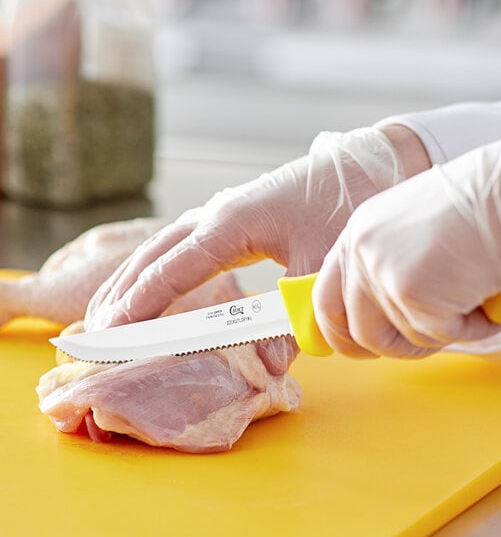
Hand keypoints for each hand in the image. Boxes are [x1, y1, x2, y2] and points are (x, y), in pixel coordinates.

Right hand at [84, 126, 427, 369]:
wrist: (369, 168)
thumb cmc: (345, 207)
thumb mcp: (320, 268)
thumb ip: (294, 321)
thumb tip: (270, 369)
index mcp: (232, 223)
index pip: (173, 268)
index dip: (141, 303)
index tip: (113, 332)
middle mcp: (218, 215)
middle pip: (155, 255)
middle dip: (124, 292)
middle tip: (95, 331)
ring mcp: (224, 215)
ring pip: (164, 248)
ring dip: (134, 279)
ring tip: (107, 312)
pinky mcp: (236, 221)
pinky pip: (185, 247)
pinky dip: (161, 270)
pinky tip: (155, 286)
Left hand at [312, 132, 500, 358]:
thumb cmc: (478, 208)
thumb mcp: (413, 233)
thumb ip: (390, 268)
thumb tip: (386, 320)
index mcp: (357, 235)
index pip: (325, 298)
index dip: (339, 332)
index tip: (357, 348)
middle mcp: (360, 252)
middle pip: (358, 331)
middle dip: (391, 350)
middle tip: (420, 347)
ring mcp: (381, 271)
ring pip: (405, 338)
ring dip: (444, 330)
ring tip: (474, 296)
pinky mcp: (410, 290)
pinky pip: (439, 335)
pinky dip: (472, 326)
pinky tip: (488, 294)